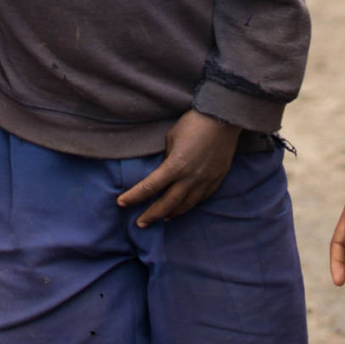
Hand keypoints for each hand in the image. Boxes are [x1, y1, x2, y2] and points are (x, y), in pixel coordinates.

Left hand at [117, 110, 239, 226]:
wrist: (222, 119)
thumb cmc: (193, 123)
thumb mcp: (171, 138)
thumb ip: (167, 158)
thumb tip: (165, 171)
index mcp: (175, 166)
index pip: (150, 187)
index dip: (134, 197)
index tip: (121, 203)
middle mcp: (190, 179)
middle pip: (167, 204)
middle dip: (152, 216)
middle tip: (140, 224)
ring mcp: (205, 182)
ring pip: (186, 206)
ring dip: (171, 213)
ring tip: (162, 218)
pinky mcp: (216, 180)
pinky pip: (201, 199)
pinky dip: (189, 205)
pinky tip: (183, 206)